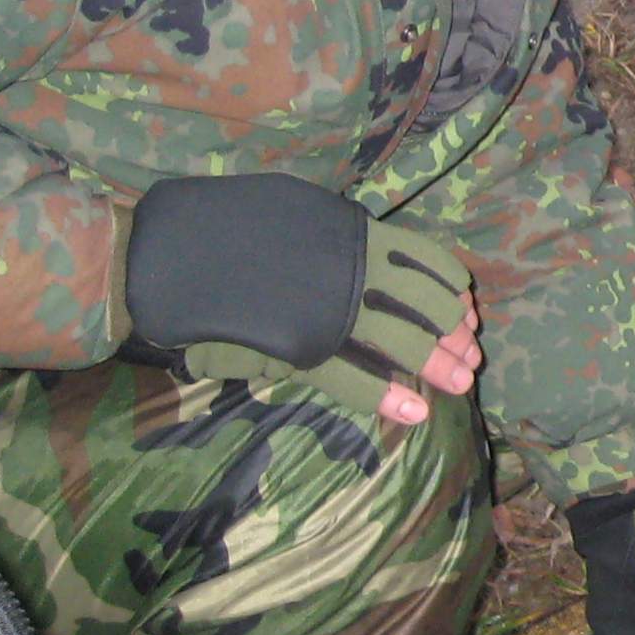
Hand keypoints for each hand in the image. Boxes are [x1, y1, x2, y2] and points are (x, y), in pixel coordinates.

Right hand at [126, 175, 474, 425]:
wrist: (163, 255)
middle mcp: (344, 266)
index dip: (447, 287)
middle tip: (470, 360)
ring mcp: (320, 305)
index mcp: (349, 232)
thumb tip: (391, 266)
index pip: (422, 257)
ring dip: (431, 364)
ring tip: (457, 386)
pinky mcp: (293, 342)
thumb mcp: (297, 223)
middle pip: (418, 303)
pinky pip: (346, 373)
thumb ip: (338, 247)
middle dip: (449, 334)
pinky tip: (411, 410)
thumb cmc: (230, 233)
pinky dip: (382, 394)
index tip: (467, 311)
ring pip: (395, 338)